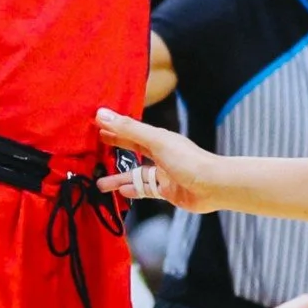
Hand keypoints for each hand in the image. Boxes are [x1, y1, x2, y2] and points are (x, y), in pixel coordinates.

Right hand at [96, 108, 223, 210]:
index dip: (116, 129)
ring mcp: (163, 174)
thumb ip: (129, 129)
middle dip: (116, 150)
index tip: (97, 126)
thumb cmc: (187, 160)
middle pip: (133, 151)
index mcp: (159, 138)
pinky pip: (146, 190)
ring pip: (136, 175)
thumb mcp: (155, 141)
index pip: (133, 131)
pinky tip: (121, 193)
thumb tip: (102, 114)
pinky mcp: (167, 191)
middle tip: (94, 151)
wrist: (213, 186)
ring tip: (100, 184)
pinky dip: (133, 191)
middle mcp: (161, 154)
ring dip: (119, 179)